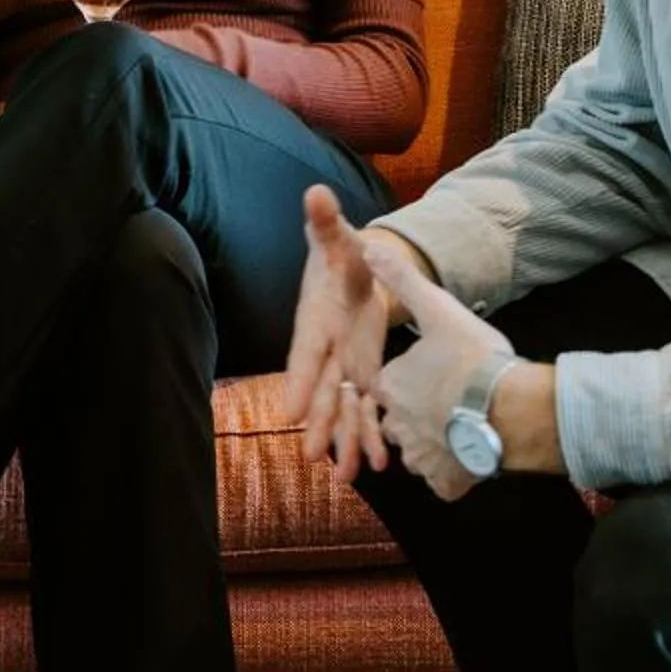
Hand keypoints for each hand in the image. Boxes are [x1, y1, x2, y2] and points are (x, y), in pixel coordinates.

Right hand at [287, 185, 396, 483]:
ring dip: (345, 440)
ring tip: (348, 477)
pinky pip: (367, 407)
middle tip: (313, 456)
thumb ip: (325, 222)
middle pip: (321, 390)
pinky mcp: (363, 372)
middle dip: (319, 423)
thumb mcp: (337, 239)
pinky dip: (372, 433)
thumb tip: (315, 194)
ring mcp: (343, 365)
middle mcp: (325, 350)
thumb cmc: (339, 254)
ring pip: (344, 408)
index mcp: (315, 320)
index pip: (305, 353)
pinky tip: (380, 464)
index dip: (299, 380)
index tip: (290, 411)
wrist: (351, 271)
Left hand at [367, 247, 520, 499]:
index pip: (389, 385)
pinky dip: (455, 472)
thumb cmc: (473, 359)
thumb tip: (368, 247)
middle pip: (400, 422)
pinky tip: (474, 454)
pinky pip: (444, 481)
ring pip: (419, 453)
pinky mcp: (446, 485)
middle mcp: (398, 428)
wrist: (513, 409)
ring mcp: (422, 461)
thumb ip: (403, 281)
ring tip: (464, 425)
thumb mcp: (438, 310)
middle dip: (418, 415)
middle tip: (452, 400)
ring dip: (435, 443)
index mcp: (391, 388)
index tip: (437, 373)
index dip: (411, 378)